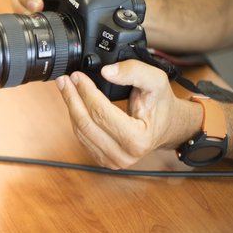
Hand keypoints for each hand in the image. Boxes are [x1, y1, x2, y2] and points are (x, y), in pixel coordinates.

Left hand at [55, 60, 201, 168]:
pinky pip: (82, 137)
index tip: (76, 76)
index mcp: (138, 139)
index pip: (101, 112)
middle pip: (86, 123)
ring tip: (66, 88)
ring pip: (80, 131)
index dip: (86, 91)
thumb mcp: (156, 81)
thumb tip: (106, 71)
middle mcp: (124, 155)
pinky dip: (76, 118)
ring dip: (70, 107)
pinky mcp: (103, 159)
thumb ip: (133, 72)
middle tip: (64, 80)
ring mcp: (113, 161)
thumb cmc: (161, 105)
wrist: (168, 126)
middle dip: (72, 98)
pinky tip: (74, 103)